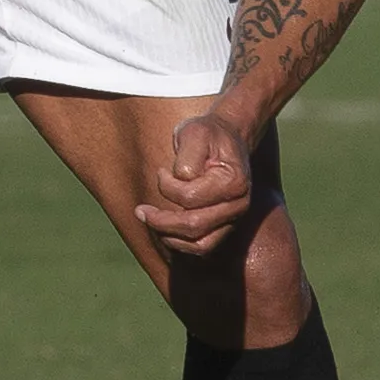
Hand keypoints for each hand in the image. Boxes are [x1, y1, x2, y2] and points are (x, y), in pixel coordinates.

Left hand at [138, 110, 257, 258]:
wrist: (227, 138)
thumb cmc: (208, 134)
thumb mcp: (194, 133)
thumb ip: (187, 157)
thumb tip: (180, 180)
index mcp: (234, 181)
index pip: (190, 197)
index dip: (167, 187)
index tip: (160, 171)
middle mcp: (239, 205)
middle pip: (195, 226)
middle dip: (160, 221)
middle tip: (140, 210)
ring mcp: (234, 219)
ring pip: (200, 245)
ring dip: (169, 237)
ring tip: (148, 220)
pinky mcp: (225, 227)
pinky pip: (202, 247)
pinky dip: (180, 243)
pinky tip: (162, 230)